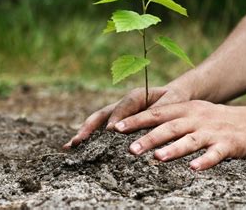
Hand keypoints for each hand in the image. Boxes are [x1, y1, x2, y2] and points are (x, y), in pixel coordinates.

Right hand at [63, 86, 190, 147]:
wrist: (174, 96)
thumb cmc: (174, 99)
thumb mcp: (171, 102)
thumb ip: (159, 110)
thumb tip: (146, 123)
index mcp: (136, 96)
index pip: (124, 107)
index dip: (117, 117)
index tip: (111, 131)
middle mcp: (122, 104)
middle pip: (102, 114)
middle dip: (90, 127)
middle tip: (79, 141)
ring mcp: (117, 114)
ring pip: (97, 122)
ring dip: (84, 133)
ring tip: (70, 146)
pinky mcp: (117, 122)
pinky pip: (101, 129)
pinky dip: (89, 138)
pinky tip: (77, 149)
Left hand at [113, 100, 245, 170]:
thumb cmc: (216, 119)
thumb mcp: (194, 112)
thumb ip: (170, 118)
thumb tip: (140, 128)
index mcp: (186, 109)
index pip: (157, 113)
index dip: (137, 120)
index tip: (117, 128)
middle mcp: (197, 118)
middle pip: (170, 127)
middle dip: (149, 138)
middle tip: (130, 149)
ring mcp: (212, 132)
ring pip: (190, 140)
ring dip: (173, 149)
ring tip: (157, 158)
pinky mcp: (228, 145)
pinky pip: (215, 154)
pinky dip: (205, 161)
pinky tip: (194, 169)